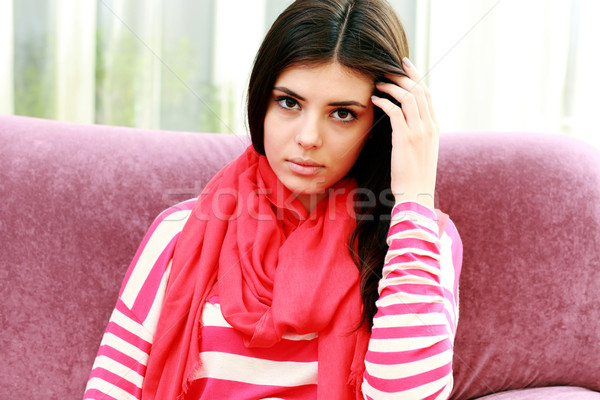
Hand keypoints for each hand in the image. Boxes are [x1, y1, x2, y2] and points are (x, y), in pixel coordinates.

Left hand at [371, 57, 438, 209]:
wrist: (416, 195)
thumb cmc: (414, 177)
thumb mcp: (420, 153)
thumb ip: (416, 136)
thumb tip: (404, 125)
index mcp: (434, 128)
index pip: (427, 95)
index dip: (416, 78)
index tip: (405, 66)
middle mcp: (430, 127)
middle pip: (420, 90)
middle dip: (404, 75)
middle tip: (389, 66)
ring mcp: (420, 132)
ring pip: (409, 97)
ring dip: (392, 85)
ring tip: (378, 81)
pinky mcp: (405, 139)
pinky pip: (395, 111)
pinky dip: (385, 101)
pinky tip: (374, 99)